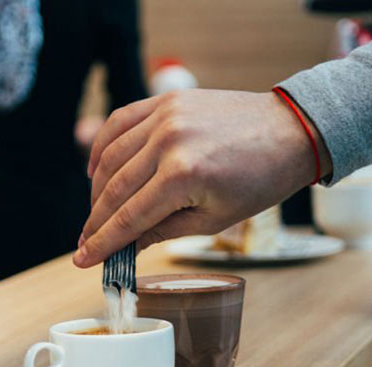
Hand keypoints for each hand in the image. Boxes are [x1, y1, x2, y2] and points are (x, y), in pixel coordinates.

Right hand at [73, 89, 330, 267]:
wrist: (288, 132)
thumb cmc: (259, 181)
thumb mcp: (214, 219)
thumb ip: (163, 230)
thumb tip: (126, 245)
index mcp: (183, 176)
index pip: (130, 216)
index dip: (104, 242)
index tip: (83, 260)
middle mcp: (168, 141)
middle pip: (115, 189)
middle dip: (95, 220)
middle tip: (85, 242)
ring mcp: (164, 115)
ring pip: (111, 157)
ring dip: (96, 189)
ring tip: (95, 213)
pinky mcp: (166, 100)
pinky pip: (120, 123)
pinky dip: (103, 148)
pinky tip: (97, 170)